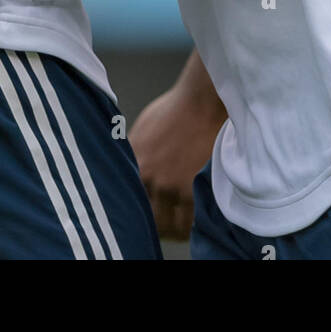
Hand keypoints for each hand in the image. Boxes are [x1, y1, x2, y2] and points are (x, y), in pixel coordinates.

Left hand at [129, 86, 222, 241]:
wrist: (202, 102)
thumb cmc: (176, 109)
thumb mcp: (144, 128)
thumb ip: (137, 153)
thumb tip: (132, 168)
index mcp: (133, 163)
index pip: (128, 202)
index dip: (138, 213)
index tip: (147, 216)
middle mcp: (146, 178)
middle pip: (147, 218)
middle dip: (157, 224)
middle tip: (167, 223)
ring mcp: (168, 186)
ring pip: (168, 226)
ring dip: (174, 229)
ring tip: (182, 224)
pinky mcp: (190, 191)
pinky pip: (187, 224)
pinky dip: (190, 229)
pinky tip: (194, 225)